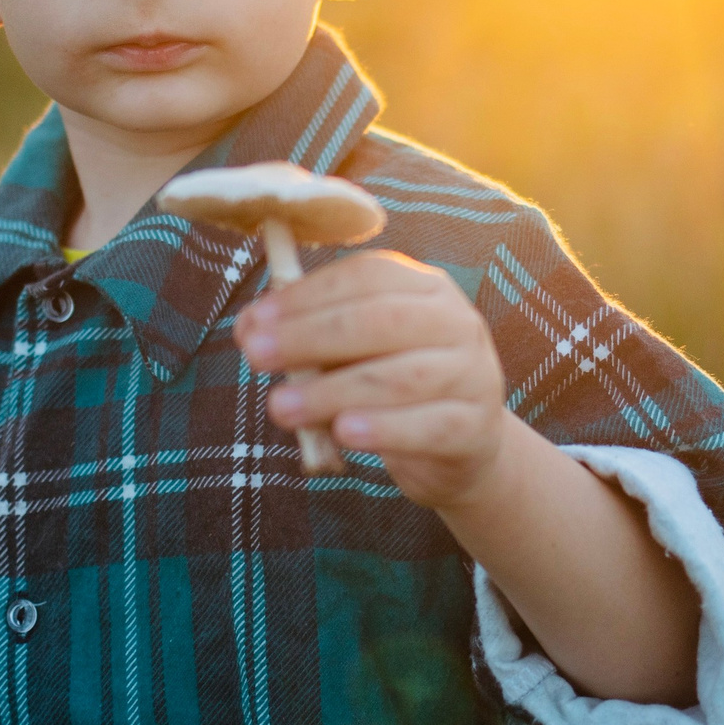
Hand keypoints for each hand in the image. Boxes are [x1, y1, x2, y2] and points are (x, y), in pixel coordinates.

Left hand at [234, 251, 510, 508]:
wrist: (463, 448)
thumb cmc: (394, 389)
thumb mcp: (351, 356)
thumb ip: (305, 339)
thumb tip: (247, 329)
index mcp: (424, 287)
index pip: (367, 276)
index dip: (309, 295)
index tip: (255, 319)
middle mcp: (456, 322)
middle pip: (383, 320)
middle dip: (311, 337)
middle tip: (257, 358)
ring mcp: (473, 374)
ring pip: (403, 377)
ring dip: (334, 391)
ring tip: (281, 407)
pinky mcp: (476, 427)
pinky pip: (429, 426)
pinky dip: (384, 429)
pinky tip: (344, 433)